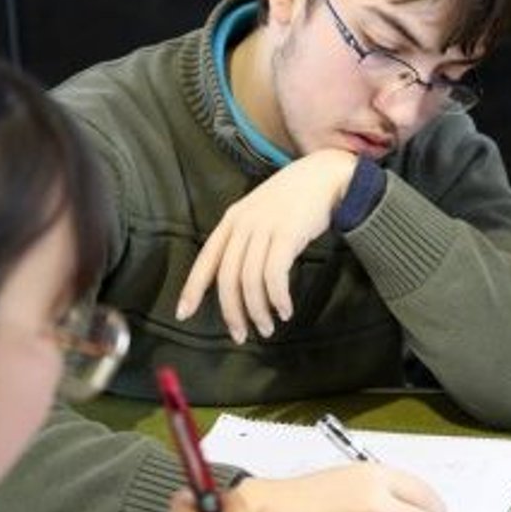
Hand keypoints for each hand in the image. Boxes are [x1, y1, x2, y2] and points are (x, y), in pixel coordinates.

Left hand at [176, 149, 357, 342]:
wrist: (327, 176)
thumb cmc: (296, 199)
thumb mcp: (261, 214)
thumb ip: (247, 239)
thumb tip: (239, 281)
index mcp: (232, 219)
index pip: (205, 260)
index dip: (192, 289)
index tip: (183, 314)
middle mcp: (243, 224)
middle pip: (227, 278)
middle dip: (232, 312)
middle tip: (241, 335)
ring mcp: (264, 228)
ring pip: (250, 281)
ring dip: (258, 311)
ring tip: (267, 327)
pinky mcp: (287, 234)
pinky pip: (275, 276)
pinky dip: (277, 298)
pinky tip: (285, 310)